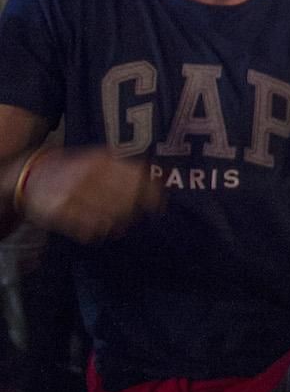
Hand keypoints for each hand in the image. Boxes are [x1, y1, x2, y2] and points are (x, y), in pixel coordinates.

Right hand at [16, 147, 162, 242]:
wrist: (29, 175)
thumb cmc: (72, 169)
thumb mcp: (97, 160)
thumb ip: (124, 171)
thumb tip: (157, 186)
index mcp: (100, 161)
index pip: (136, 179)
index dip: (151, 194)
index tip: (158, 205)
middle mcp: (87, 176)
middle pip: (126, 201)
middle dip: (133, 211)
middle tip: (132, 215)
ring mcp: (72, 195)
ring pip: (110, 217)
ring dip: (117, 223)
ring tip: (117, 223)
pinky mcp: (58, 213)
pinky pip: (89, 229)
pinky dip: (98, 230)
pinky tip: (99, 226)